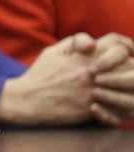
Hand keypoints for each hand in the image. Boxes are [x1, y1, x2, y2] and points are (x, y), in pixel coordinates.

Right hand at [0, 34, 122, 126]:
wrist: (28, 101)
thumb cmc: (39, 76)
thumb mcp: (53, 52)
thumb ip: (74, 42)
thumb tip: (92, 42)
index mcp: (84, 56)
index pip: (116, 43)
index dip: (126, 45)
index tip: (129, 51)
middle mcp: (92, 72)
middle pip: (128, 64)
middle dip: (131, 66)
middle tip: (130, 71)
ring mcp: (94, 91)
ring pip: (128, 87)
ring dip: (130, 87)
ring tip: (128, 88)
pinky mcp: (93, 110)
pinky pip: (119, 108)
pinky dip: (122, 106)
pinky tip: (120, 104)